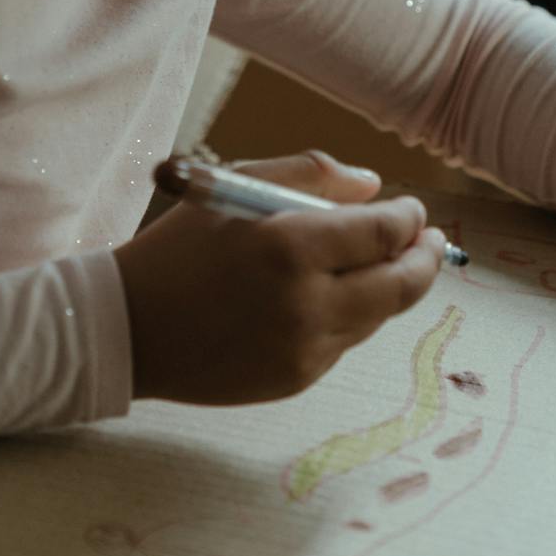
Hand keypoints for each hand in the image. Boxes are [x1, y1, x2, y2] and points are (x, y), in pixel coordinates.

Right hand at [113, 150, 448, 405]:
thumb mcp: (237, 187)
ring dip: (385, 288)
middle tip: (427, 243)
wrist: (127, 328)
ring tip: (377, 265)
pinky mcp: (296, 380)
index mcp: (291, 245)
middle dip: (424, 260)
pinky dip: (345, 317)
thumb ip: (312, 175)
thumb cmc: (179, 247)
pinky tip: (322, 299)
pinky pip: (343, 343)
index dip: (409, 219)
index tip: (412, 211)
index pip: (386, 232)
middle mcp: (306, 303)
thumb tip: (375, 187)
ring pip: (377, 316)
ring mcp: (304, 349)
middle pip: (402, 285)